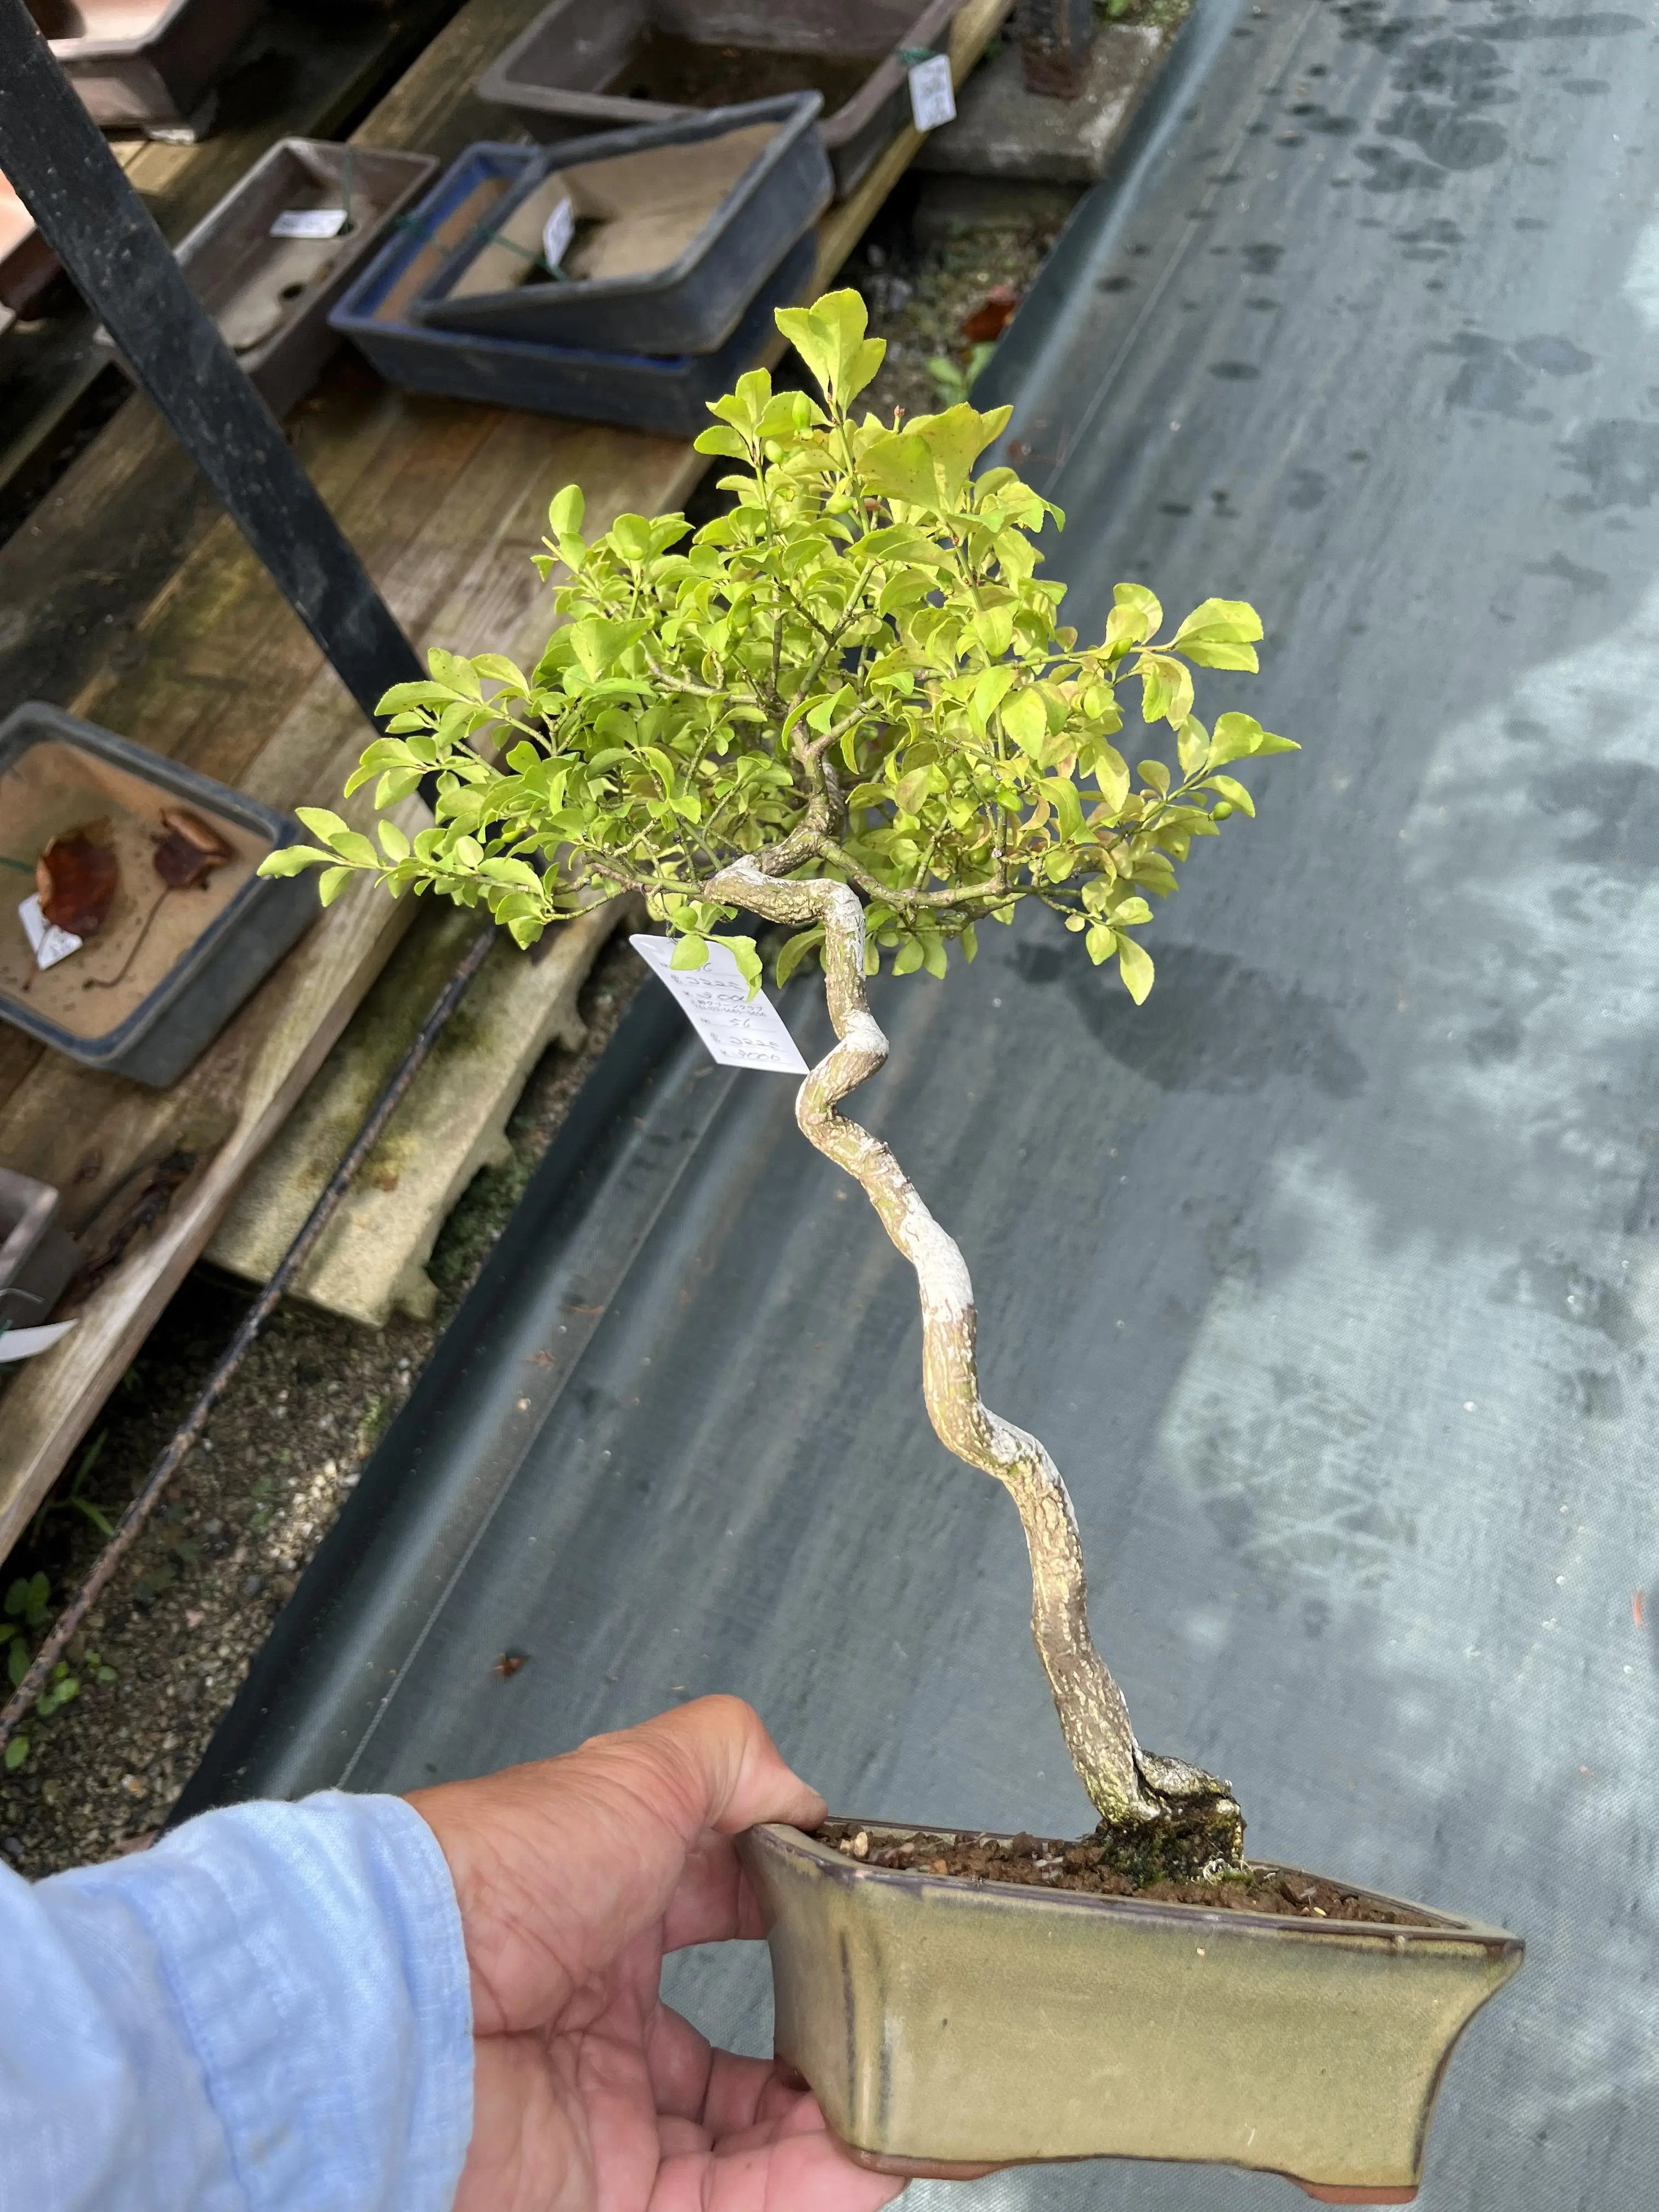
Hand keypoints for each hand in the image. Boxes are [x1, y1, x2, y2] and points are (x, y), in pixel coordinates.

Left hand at [408, 1697, 904, 2211]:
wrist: (401, 2006)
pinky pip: (733, 2206)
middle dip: (828, 2053)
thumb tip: (802, 1793)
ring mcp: (605, 2116)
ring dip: (839, 2130)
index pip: (724, 1920)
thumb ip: (729, 1760)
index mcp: (604, 1908)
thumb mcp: (633, 1775)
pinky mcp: (606, 2198)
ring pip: (752, 2143)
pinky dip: (814, 2192)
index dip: (797, 1927)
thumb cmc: (494, 1880)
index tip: (859, 1928)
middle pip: (744, 2055)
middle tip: (894, 2044)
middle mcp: (602, 2020)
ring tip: (906, 2111)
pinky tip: (869, 2165)